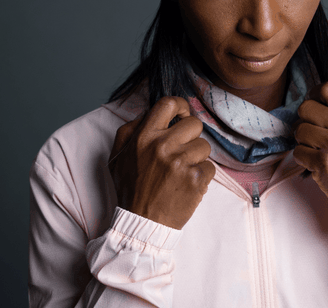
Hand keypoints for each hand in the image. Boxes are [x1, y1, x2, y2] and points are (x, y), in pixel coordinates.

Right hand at [108, 96, 214, 228]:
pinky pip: (210, 166)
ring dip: (196, 157)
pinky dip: (202, 175)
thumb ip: (131, 130)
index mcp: (144, 137)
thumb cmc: (130, 188)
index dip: (180, 106)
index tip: (181, 115)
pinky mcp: (195, 179)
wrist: (140, 224)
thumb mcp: (117, 156)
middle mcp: (162, 146)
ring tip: (181, 171)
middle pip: (194, 123)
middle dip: (191, 136)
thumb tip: (150, 112)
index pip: (169, 104)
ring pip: (204, 145)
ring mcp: (180, 162)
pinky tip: (187, 184)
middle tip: (181, 150)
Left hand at [293, 82, 327, 205]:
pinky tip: (315, 161)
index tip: (314, 102)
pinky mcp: (323, 163)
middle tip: (311, 128)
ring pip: (299, 130)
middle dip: (304, 118)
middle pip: (306, 107)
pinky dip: (303, 157)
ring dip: (302, 139)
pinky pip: (298, 151)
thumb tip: (321, 98)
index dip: (315, 93)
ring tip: (315, 147)